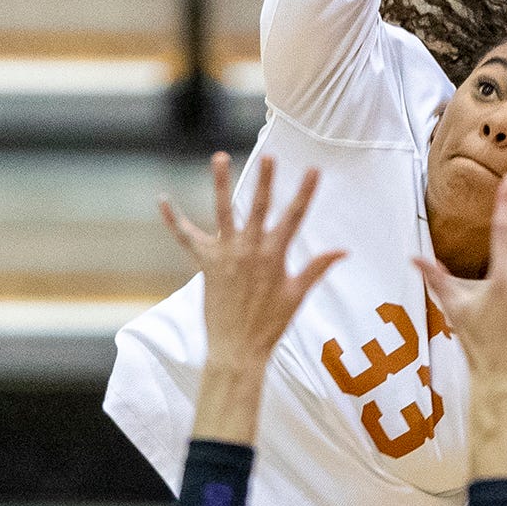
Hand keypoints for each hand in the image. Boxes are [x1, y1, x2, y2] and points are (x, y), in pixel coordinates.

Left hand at [161, 151, 342, 376]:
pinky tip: (163, 200)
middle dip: (265, 181)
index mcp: (275, 256)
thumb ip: (317, 268)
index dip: (305, 194)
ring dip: (222, 183)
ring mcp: (227, 254)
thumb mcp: (297, 296)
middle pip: (259, 207)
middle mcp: (250, 250)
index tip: (314, 170)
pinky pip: (186, 237)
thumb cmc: (270, 325)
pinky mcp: (206, 263)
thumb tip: (343, 250)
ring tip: (219, 157)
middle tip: (269, 157)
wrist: (238, 348)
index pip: (294, 218)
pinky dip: (173, 219)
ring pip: (224, 211)